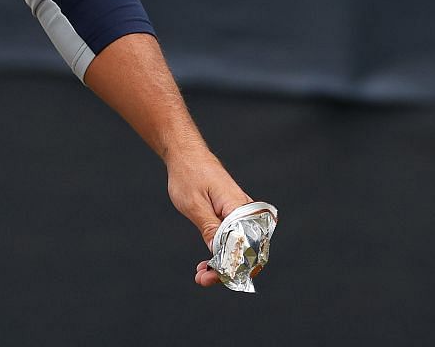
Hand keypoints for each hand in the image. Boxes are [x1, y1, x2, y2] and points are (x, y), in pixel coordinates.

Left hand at [165, 149, 249, 287]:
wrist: (186, 155)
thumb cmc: (189, 175)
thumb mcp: (194, 205)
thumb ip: (210, 228)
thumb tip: (220, 253)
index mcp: (239, 206)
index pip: (247, 243)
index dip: (233, 265)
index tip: (212, 276)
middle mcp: (245, 210)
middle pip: (248, 248)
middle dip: (227, 270)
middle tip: (202, 279)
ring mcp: (241, 212)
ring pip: (241, 245)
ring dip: (224, 264)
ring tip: (201, 274)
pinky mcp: (233, 214)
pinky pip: (234, 238)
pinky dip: (222, 253)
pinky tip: (207, 263)